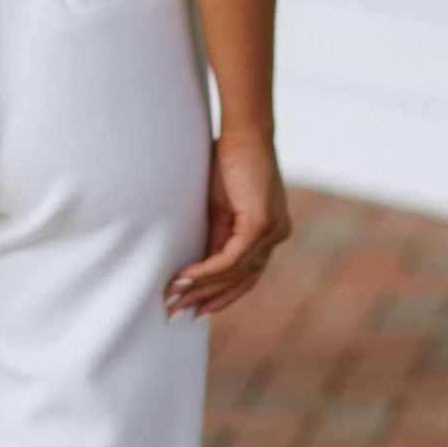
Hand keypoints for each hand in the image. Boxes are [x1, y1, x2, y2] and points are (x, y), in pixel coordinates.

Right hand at [165, 129, 290, 317]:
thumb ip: (216, 237)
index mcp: (270, 232)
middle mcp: (276, 236)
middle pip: (241, 281)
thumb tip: (199, 266)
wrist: (244, 132)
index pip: (247, 274)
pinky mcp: (261, 225)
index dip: (221, 295)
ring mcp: (271, 232)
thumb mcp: (220, 207)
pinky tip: (184, 278)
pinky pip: (230, 259)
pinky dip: (206, 271)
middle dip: (207, 300)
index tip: (196, 310)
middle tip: (177, 314)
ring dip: (200, 288)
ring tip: (172, 298)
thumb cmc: (229, 161)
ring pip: (233, 274)